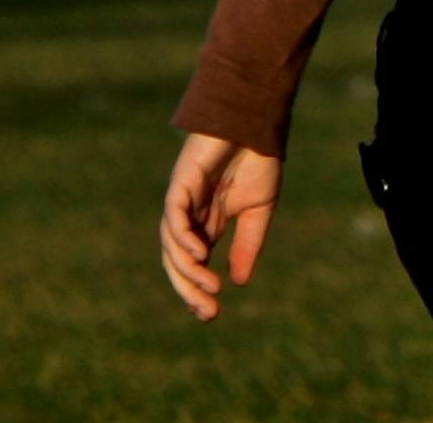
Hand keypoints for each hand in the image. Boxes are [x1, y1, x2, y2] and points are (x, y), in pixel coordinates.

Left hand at [160, 133, 280, 320]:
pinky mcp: (180, 183)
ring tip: (210, 287)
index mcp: (207, 223)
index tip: (211, 313)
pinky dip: (182, 238)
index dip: (197, 290)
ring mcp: (182, 200)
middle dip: (190, 289)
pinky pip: (174, 217)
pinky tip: (198, 254)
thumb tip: (239, 283)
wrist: (257, 118)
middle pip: (179, 262)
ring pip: (173, 245)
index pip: (194, 264)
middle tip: (209, 310)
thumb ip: (248, 243)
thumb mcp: (260, 208)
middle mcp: (190, 216)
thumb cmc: (259, 158)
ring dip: (189, 270)